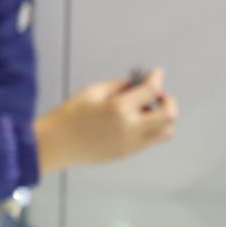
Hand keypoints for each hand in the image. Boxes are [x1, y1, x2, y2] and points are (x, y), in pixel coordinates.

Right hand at [35, 68, 177, 172]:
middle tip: (158, 95)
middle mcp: (130, 127)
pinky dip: (152, 129)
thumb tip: (134, 84)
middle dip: (168, 101)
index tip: (157, 73)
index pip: (151, 90)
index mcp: (118, 108)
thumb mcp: (90, 92)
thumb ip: (116, 85)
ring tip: (147, 112)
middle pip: (169, 115)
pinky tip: (135, 123)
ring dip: (163, 119)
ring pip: (166, 132)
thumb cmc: (68, 117)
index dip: (157, 78)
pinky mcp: (128, 153)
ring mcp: (131, 142)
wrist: (56, 144)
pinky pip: (152, 141)